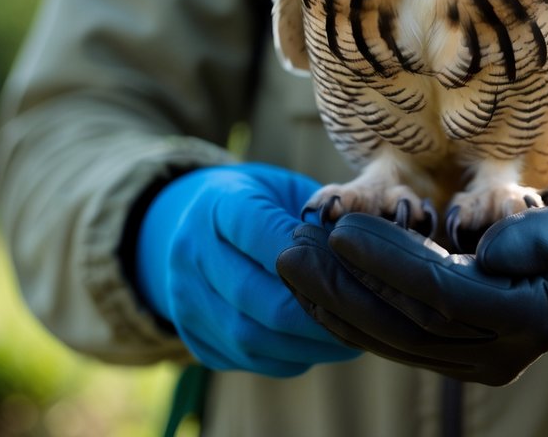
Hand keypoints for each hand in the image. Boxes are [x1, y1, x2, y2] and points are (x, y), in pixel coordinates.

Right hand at [134, 163, 359, 375]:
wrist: (197, 224)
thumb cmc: (263, 202)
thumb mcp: (287, 188)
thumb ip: (320, 214)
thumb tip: (363, 252)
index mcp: (217, 204)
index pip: (262, 234)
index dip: (311, 254)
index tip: (354, 266)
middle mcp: (189, 252)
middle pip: (253, 295)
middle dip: (313, 309)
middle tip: (362, 314)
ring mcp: (184, 299)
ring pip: (249, 337)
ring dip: (306, 344)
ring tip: (351, 336)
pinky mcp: (194, 338)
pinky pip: (247, 359)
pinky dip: (290, 358)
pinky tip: (321, 346)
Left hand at [275, 163, 547, 385]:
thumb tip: (489, 252)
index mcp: (533, 320)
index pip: (444, 297)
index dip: (389, 263)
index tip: (342, 228)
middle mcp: (501, 353)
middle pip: (406, 323)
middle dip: (345, 286)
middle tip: (294, 246)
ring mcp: (476, 356)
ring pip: (391, 336)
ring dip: (335, 301)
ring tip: (291, 258)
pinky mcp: (456, 347)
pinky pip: (393, 334)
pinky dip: (349, 310)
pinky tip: (313, 282)